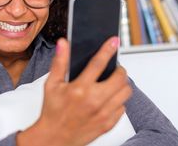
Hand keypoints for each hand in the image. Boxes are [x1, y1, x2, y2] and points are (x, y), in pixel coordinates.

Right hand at [17, 37, 131, 145]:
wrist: (54, 138)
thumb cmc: (53, 112)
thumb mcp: (52, 84)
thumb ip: (59, 62)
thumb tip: (63, 44)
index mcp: (80, 88)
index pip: (98, 63)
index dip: (107, 49)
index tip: (113, 41)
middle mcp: (94, 101)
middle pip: (120, 78)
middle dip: (119, 70)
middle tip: (113, 69)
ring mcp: (103, 113)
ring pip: (126, 92)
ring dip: (122, 85)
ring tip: (112, 83)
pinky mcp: (108, 124)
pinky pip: (123, 107)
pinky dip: (119, 101)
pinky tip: (108, 99)